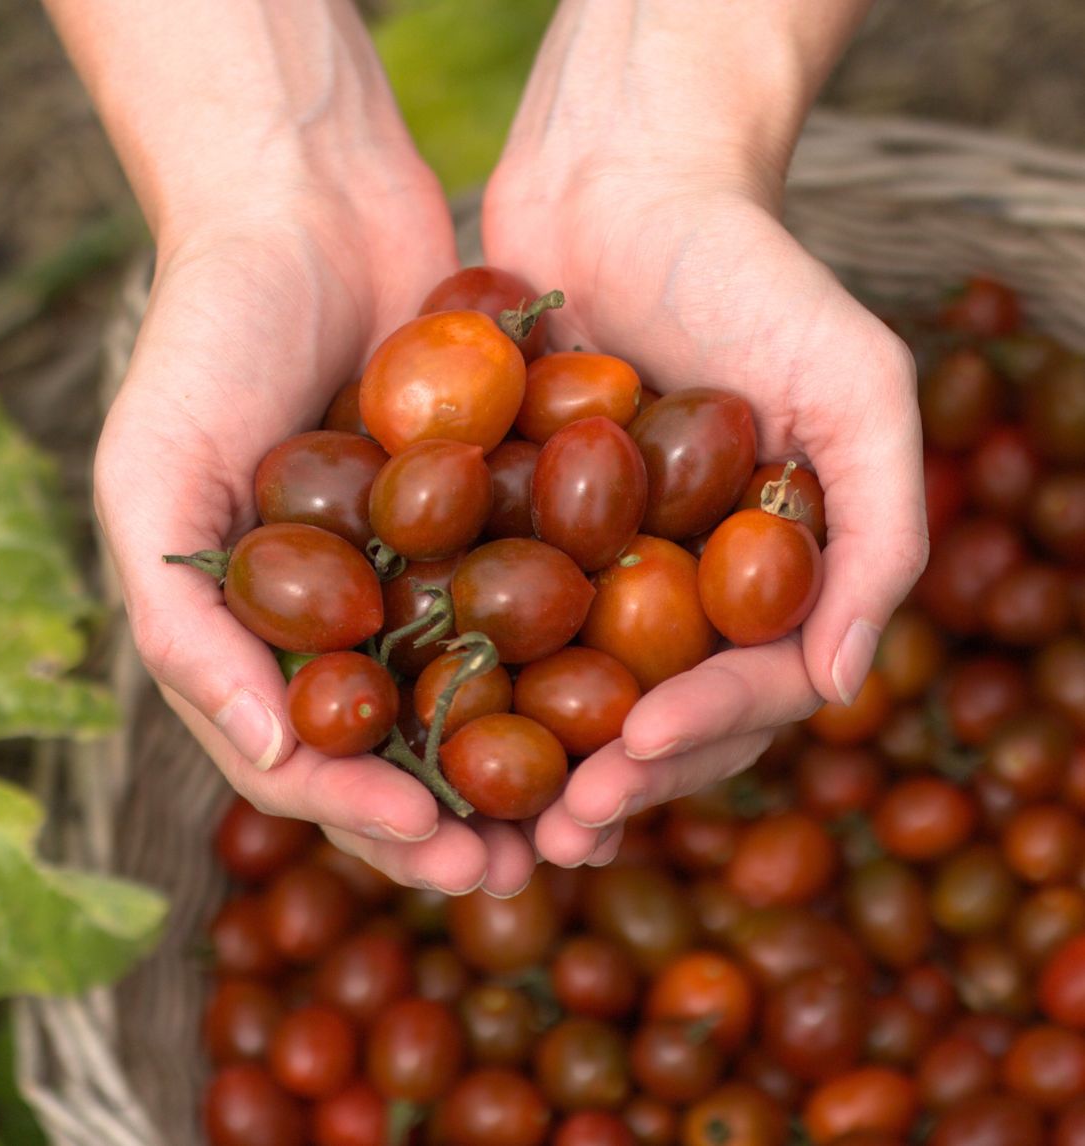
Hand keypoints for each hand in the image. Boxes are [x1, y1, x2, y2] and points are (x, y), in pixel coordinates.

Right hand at [74, 0, 540, 893]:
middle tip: (522, 870)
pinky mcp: (486, 513)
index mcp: (258, 632)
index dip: (367, 814)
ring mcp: (414, 567)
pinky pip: (530, 601)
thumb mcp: (154, 474)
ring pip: (476, 695)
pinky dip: (567, 657)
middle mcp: (341, 613)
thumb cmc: (208, 336)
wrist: (309, 207)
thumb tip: (272, 753)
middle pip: (400, 746)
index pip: (308, 757)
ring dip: (523, 764)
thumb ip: (188, 624)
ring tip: (583, 812)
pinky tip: (621, 701)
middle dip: (457, 818)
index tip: (440, 848)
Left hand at [481, 1, 927, 866]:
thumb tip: (849, 684)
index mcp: (768, 576)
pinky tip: (425, 723)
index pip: (753, 688)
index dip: (705, 731)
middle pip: (659, 714)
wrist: (621, 179)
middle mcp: (684, 585)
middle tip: (559, 831)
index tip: (640, 749)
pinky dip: (469, 679)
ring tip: (492, 818)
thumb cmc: (752, 271)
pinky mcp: (512, 532)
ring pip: (572, 693)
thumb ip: (881, 530)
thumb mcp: (854, 384)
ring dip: (537, 765)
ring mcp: (598, 566)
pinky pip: (493, 623)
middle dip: (615, 778)